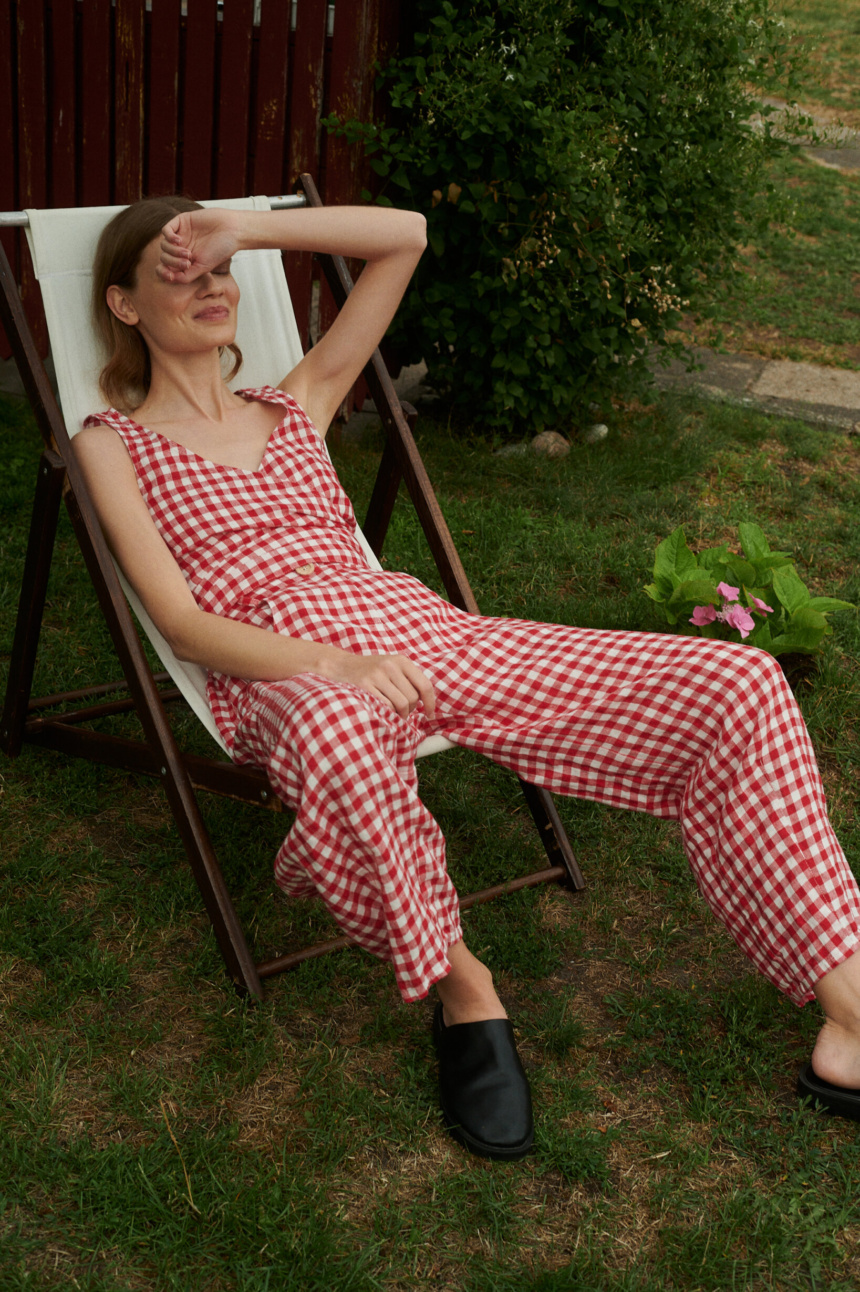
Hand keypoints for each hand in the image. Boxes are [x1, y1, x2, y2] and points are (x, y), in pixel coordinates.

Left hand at [156, 209, 242, 282]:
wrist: (232, 230)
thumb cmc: (220, 250)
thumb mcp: (203, 268)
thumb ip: (186, 276)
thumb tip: (169, 278)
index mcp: (186, 260)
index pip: (166, 268)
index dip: (163, 273)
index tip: (170, 276)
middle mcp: (181, 248)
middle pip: (164, 258)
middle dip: (172, 262)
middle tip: (188, 263)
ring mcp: (181, 234)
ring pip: (164, 245)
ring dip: (173, 252)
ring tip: (188, 253)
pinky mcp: (182, 222)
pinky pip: (165, 230)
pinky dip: (169, 237)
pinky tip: (179, 240)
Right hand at [318, 651, 435, 719]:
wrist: (340, 667)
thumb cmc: (370, 672)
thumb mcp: (391, 667)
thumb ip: (409, 680)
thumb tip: (428, 703)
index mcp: (401, 660)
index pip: (424, 685)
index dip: (430, 703)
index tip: (430, 715)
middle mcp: (390, 666)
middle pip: (413, 698)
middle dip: (410, 709)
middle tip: (401, 710)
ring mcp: (376, 676)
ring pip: (402, 704)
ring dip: (399, 714)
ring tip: (391, 711)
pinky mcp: (364, 686)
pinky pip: (386, 707)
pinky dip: (386, 713)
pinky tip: (381, 710)